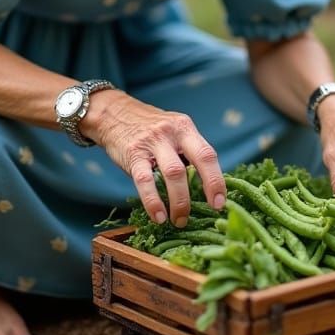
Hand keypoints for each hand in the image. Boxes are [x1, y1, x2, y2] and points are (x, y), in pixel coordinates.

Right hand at [81, 91, 226, 225]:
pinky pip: (145, 181)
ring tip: (180, 220)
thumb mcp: (172, 131)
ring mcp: (152, 142)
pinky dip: (153, 201)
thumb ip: (187, 152)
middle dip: (209, 188)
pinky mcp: (133, 154)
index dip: (217, 180)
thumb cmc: (148, 129)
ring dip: (180, 201)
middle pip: (198, 160)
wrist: (113, 114)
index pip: (208, 154)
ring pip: (173, 173)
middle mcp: (172, 132)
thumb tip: (206, 186)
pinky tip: (159, 216)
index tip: (221, 203)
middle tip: (210, 212)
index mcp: (185, 127)